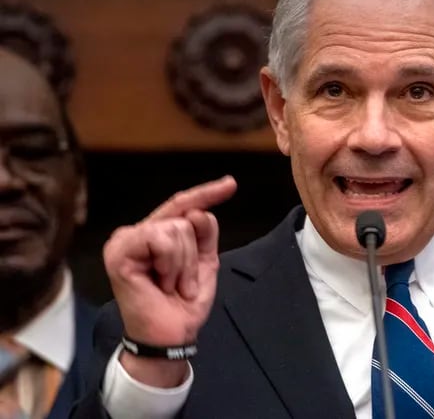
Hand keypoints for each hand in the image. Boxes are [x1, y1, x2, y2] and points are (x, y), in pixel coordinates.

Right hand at [103, 176, 236, 384]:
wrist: (172, 333)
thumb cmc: (184, 301)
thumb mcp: (204, 262)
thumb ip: (205, 233)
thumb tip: (201, 211)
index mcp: (157, 233)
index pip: (184, 205)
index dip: (207, 193)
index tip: (231, 183)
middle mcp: (138, 231)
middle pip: (185, 217)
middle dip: (194, 254)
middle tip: (182, 283)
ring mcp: (125, 239)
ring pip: (176, 227)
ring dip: (183, 263)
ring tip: (171, 285)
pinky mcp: (118, 251)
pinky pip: (160, 238)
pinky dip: (170, 262)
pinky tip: (161, 282)